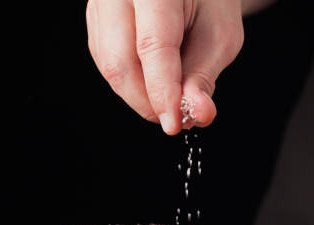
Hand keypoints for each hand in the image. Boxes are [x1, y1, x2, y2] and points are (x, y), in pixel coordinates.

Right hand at [86, 0, 244, 134]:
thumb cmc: (207, 1)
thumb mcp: (218, 34)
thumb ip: (203, 76)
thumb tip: (197, 114)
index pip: (153, 46)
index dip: (163, 92)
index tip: (175, 124)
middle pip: (120, 63)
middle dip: (148, 102)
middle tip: (177, 118)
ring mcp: (100, 6)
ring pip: (110, 68)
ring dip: (141, 95)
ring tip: (172, 97)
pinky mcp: (95, 22)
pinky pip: (107, 64)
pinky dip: (132, 83)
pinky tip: (155, 82)